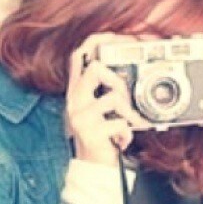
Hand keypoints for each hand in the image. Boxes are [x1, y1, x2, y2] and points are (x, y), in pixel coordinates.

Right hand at [66, 33, 148, 166]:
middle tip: (126, 101)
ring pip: (113, 97)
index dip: (96, 42)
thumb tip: (126, 75)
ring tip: (128, 125)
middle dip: (118, 82)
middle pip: (95, 69)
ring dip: (128, 112)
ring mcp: (81, 117)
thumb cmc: (101, 136)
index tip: (115, 36)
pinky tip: (122, 141)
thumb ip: (105, 91)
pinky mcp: (91, 133)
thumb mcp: (99, 110)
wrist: (92, 167)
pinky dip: (128, 133)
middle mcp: (74, 101)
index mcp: (76, 91)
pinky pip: (120, 123)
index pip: (78, 56)